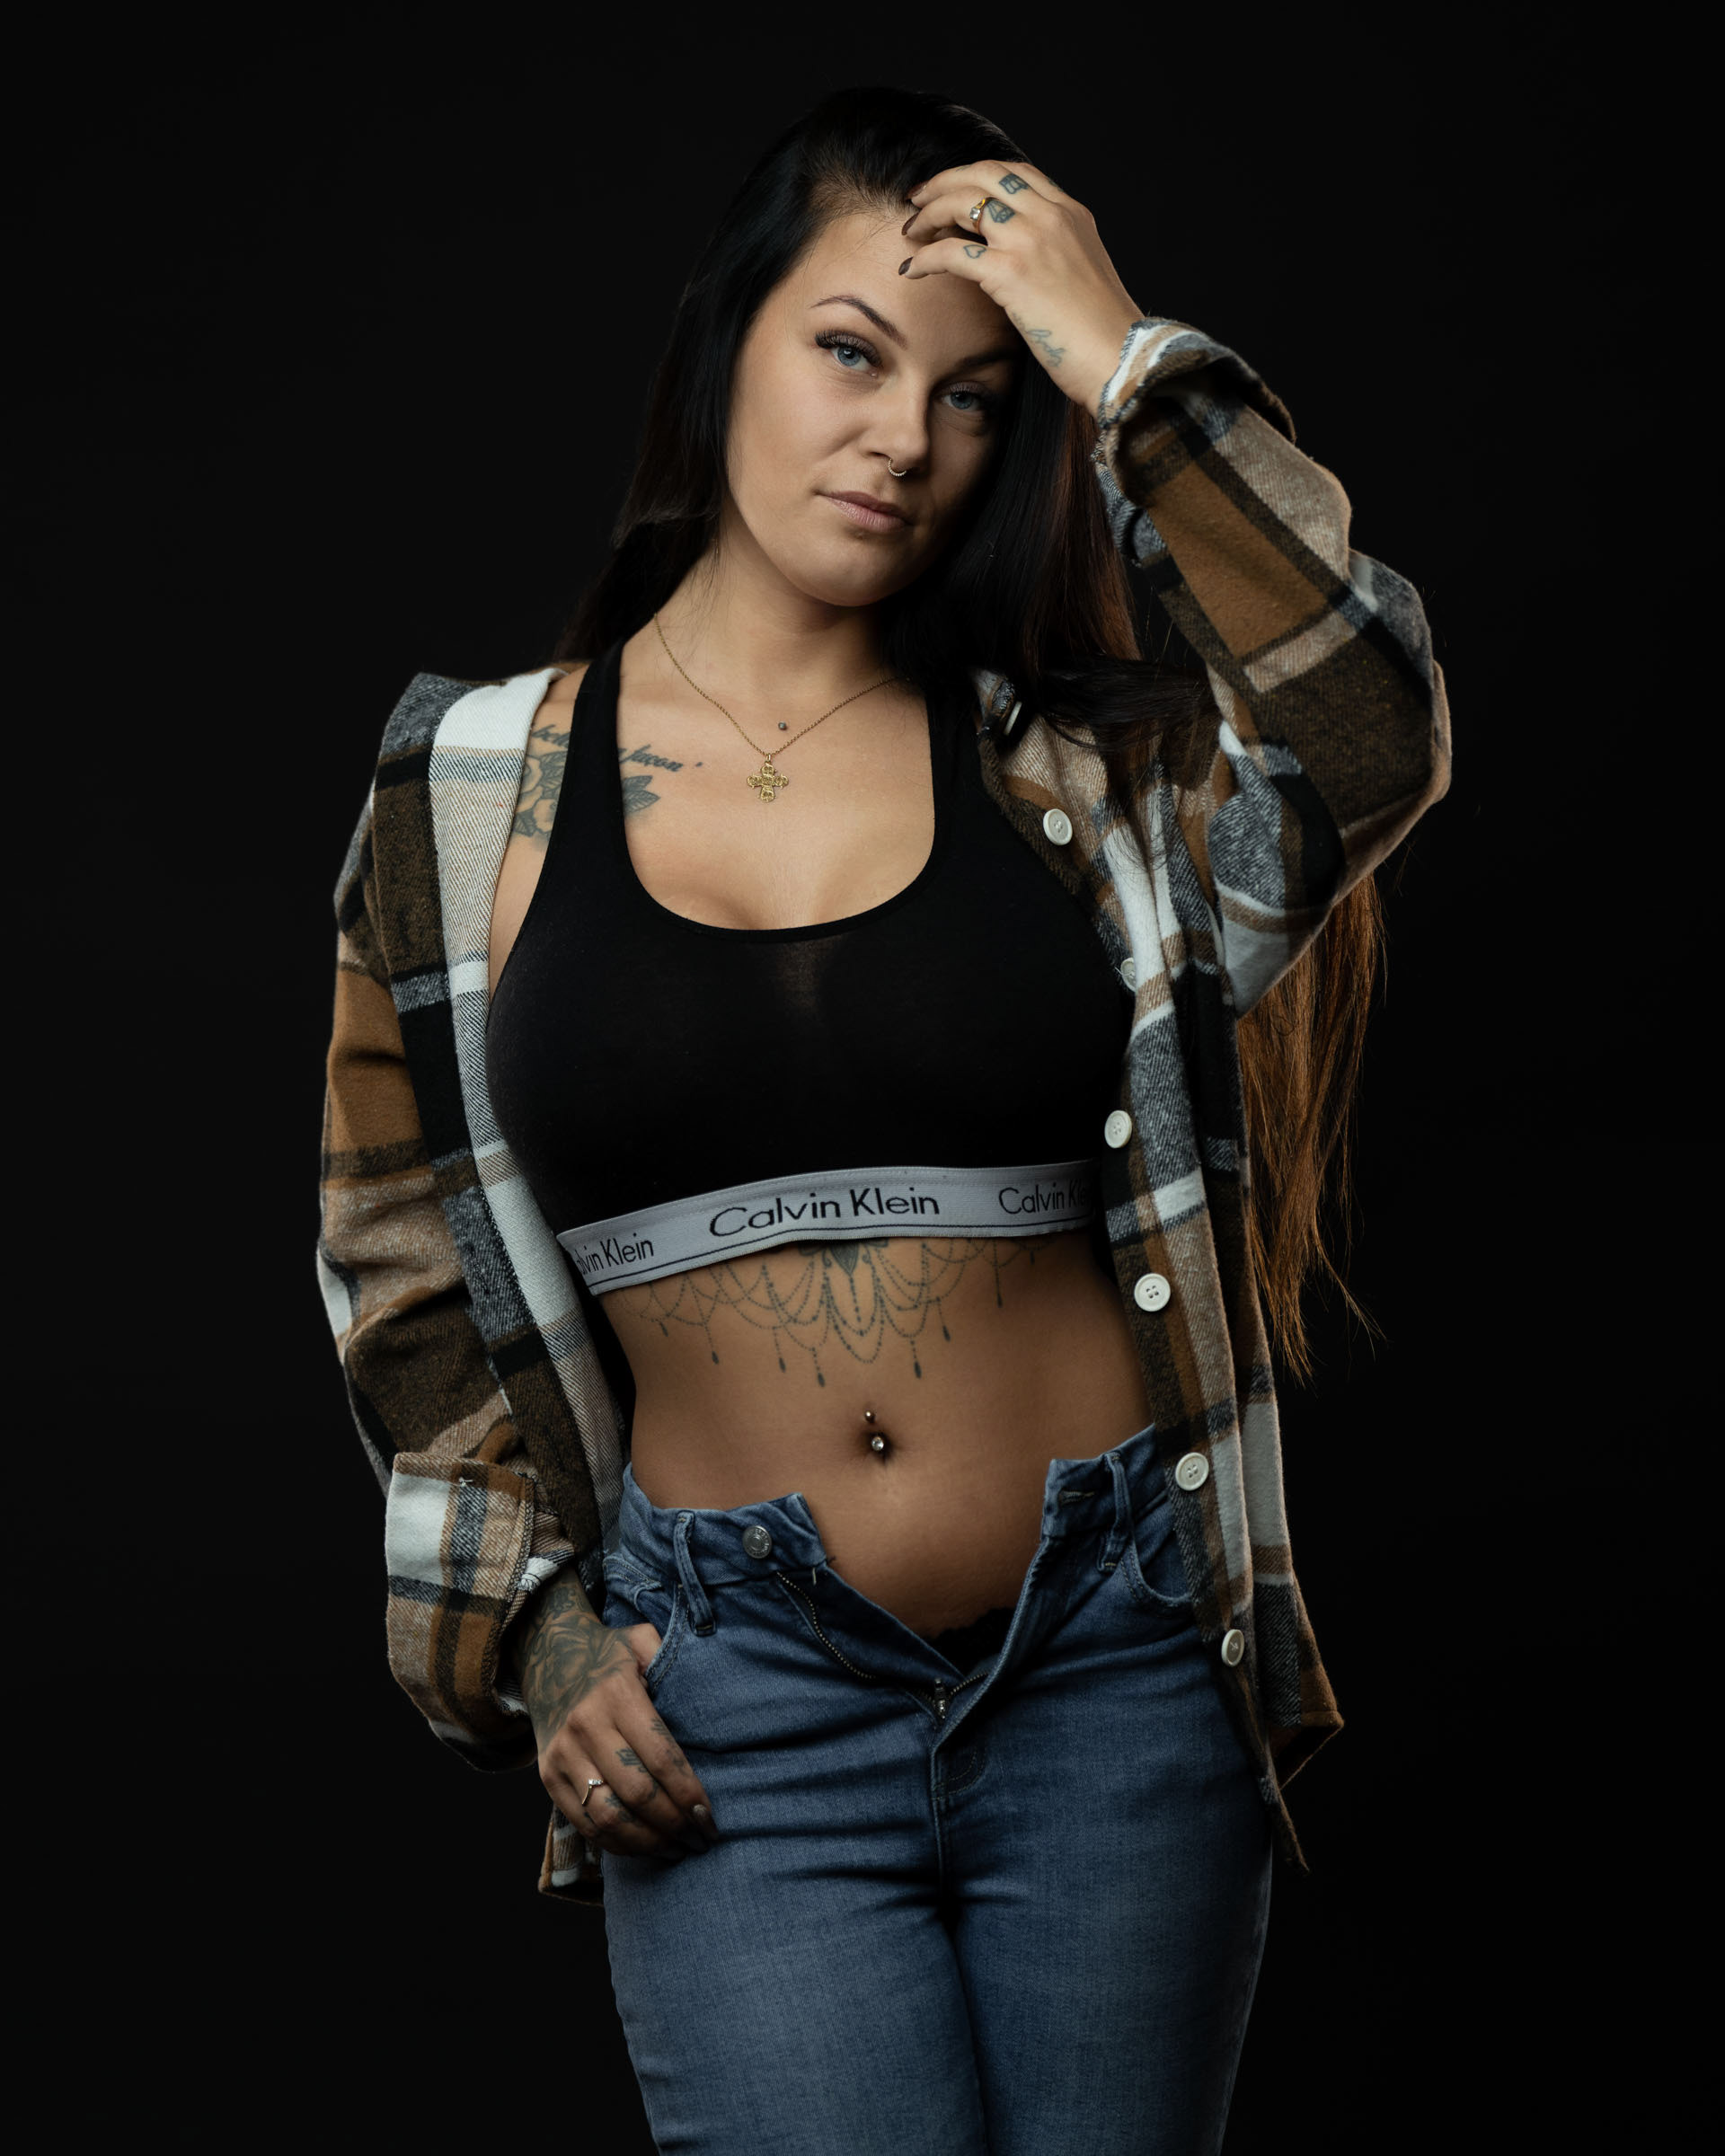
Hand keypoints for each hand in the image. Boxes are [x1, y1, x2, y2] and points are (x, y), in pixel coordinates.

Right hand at [518, 1586, 719, 1864]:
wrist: (545, 1655)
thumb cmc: (609, 1654)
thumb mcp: (641, 1641)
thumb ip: (672, 1660)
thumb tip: (711, 1697)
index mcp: (617, 1695)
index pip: (660, 1757)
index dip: (688, 1793)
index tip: (710, 1817)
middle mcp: (586, 1727)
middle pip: (637, 1793)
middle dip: (674, 1824)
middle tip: (701, 1839)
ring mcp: (563, 1755)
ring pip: (608, 1816)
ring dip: (647, 1842)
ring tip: (676, 1850)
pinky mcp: (548, 1776)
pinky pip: (583, 1823)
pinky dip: (616, 1844)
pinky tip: (643, 1847)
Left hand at [898, 161, 1141, 415]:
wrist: (1122, 358)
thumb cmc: (1104, 333)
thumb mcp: (1085, 275)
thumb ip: (1056, 255)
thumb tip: (1025, 266)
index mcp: (1071, 213)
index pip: (1015, 175)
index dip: (975, 176)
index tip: (951, 188)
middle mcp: (1050, 216)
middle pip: (984, 176)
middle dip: (945, 182)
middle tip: (918, 199)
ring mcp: (1030, 240)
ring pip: (963, 204)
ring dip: (929, 214)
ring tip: (911, 231)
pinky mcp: (1011, 273)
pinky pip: (952, 253)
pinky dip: (926, 258)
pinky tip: (913, 269)